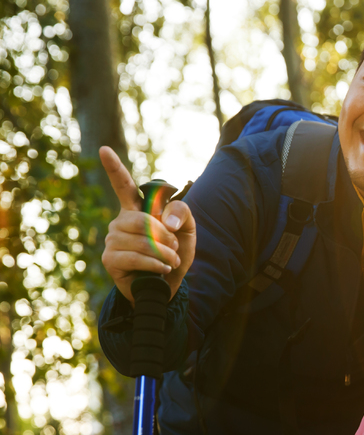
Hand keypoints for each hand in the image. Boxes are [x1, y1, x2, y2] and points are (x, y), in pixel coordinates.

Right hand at [99, 147, 195, 304]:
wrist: (169, 285)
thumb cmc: (175, 253)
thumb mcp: (188, 230)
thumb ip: (183, 214)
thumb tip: (165, 222)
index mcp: (136, 209)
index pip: (123, 185)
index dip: (114, 168)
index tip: (104, 149)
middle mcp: (120, 222)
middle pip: (141, 219)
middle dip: (165, 235)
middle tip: (175, 247)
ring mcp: (113, 240)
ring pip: (140, 240)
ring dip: (164, 252)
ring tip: (171, 260)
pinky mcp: (110, 260)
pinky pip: (134, 257)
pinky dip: (155, 263)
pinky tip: (163, 269)